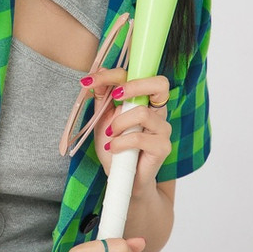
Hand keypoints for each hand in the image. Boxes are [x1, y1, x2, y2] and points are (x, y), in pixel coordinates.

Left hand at [82, 71, 172, 196]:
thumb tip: (98, 73)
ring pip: (143, 113)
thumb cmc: (115, 146)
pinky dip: (120, 143)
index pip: (137, 75)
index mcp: (146, 100)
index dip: (112, 74)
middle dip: (134, 86)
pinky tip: (114, 149)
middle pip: (160, 83)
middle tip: (116, 97)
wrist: (121, 178)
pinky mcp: (163, 147)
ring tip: (111, 135)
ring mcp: (163, 129)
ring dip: (119, 123)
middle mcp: (158, 111)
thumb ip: (103, 96)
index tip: (89, 81)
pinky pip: (139, 138)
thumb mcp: (103, 117)